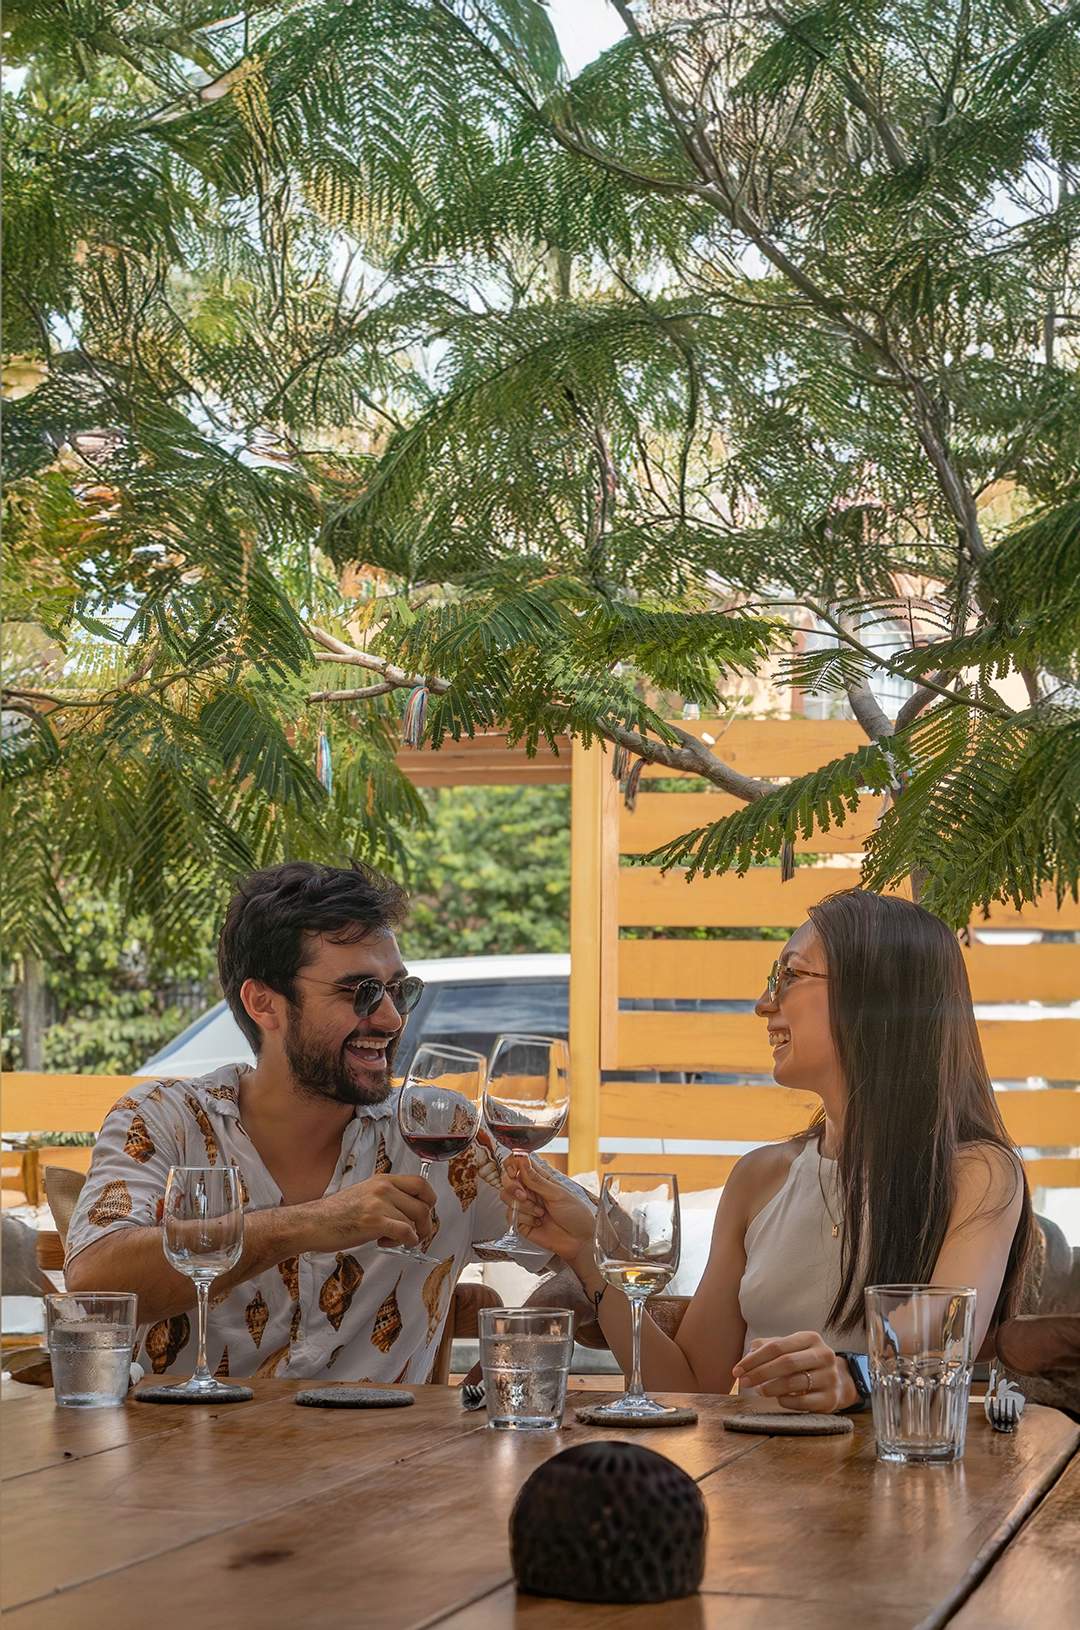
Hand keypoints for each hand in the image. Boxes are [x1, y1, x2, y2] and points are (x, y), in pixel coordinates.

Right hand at [302, 1174, 436, 1252]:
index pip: (420, 1183)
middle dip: (425, 1223)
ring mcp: (379, 1204)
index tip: (425, 1213)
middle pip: (424, 1204)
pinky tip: (391, 1243)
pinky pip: (406, 1232)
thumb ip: (386, 1197)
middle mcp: (384, 1188)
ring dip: (411, 1236)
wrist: (312, 1223)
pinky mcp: (374, 1222)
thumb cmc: (335, 1213)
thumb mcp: (364, 1194)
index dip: (429, 1200)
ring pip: (415, 1220)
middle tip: (416, 1234)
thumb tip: (408, 1211)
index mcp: (383, 1179)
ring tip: (392, 1240)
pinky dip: (406, 1242)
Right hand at [501, 1156, 594, 1268]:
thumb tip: (522, 1161)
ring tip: (540, 1212)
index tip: (514, 1171)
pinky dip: (525, 1218)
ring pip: (506, 1197)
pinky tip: (538, 1222)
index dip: (512, 1164)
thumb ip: (537, 1180)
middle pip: (507, 1180)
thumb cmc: (576, 1215)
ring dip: (523, 1205)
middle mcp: (530, 1191)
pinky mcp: (521, 1223)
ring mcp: (525, 1206)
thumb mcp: (558, 1194)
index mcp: (540, 1179)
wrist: (579, 1241)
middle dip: (513, 1187)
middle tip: (524, 1194)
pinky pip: (511, 1215)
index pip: (519, 1164)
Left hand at [731, 1331, 856, 1413]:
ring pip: (794, 1383)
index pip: (777, 1346)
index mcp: (810, 1338)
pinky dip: (785, 1401)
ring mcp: (830, 1377)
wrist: (838, 1381)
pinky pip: (802, 1402)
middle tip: (743, 1382)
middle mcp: (824, 1355)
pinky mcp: (831, 1398)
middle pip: (786, 1362)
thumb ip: (768, 1347)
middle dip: (760, 1373)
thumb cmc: (805, 1362)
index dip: (754, 1359)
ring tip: (759, 1391)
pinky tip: (779, 1399)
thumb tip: (747, 1355)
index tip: (737, 1370)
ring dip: (771, 1388)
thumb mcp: (791, 1349)